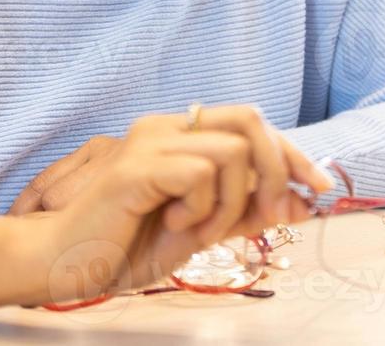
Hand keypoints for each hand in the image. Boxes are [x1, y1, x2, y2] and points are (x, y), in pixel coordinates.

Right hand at [8, 105, 330, 246]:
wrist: (65, 264)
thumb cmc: (125, 245)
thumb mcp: (202, 231)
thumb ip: (247, 212)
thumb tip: (304, 204)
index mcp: (183, 136)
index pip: (254, 125)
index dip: (294, 153)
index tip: (319, 187)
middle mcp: (168, 127)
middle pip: (252, 120)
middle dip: (280, 167)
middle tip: (272, 214)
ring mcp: (151, 141)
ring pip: (234, 151)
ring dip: (232, 201)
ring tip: (201, 229)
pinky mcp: (137, 165)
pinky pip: (202, 173)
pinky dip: (202, 208)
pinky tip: (173, 224)